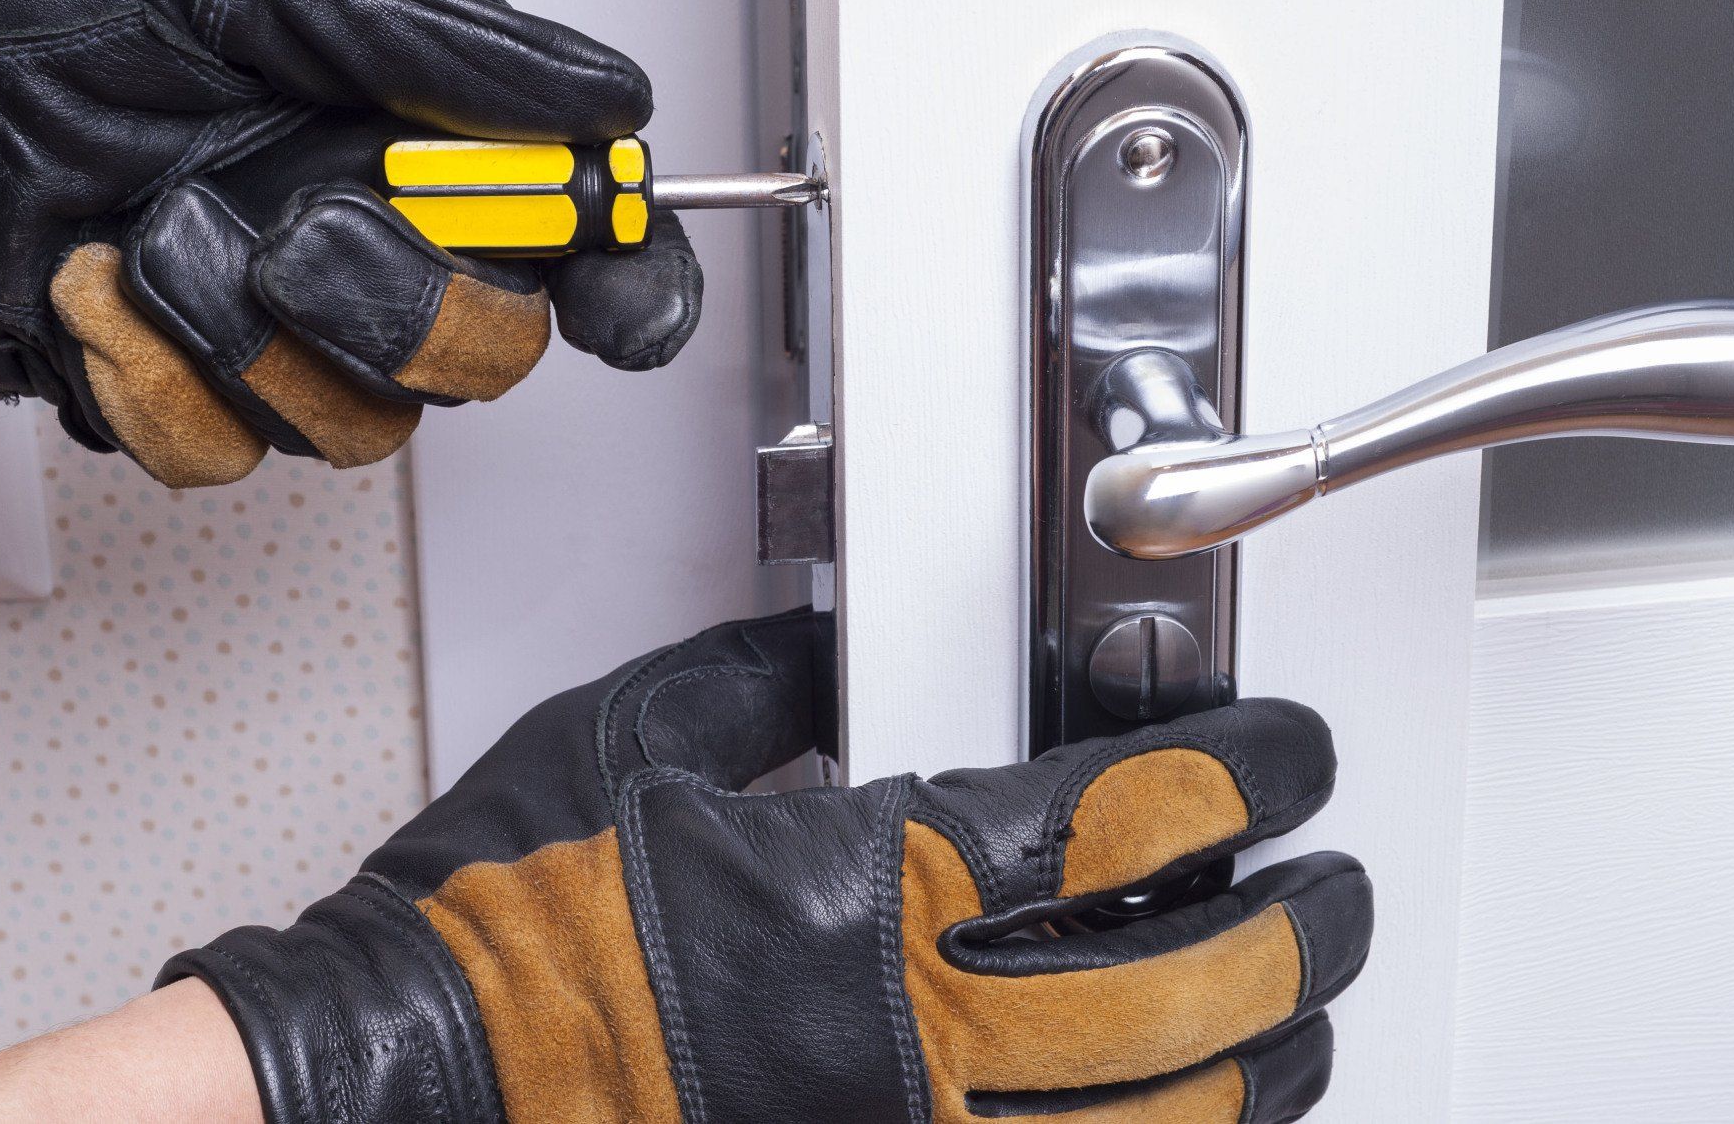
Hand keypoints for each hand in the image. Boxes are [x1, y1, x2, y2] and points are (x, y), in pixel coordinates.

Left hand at [0, 0, 701, 486]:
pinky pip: (227, 453)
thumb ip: (441, 41)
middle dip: (406, 308)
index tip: (623, 297)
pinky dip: (148, 378)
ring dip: (245, 334)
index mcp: (401, 119)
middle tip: (310, 230)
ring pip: (363, 425)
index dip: (627, 272)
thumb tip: (603, 96)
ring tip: (154, 229)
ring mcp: (272, 320)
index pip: (571, 221)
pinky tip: (93, 288)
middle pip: (491, 353)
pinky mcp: (180, 391)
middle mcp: (355, 225)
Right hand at [162, 610, 1372, 1122]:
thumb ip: (767, 681)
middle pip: (1188, 990)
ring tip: (1311, 1016)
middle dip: (1305, 931)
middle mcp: (904, 1031)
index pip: (1115, 817)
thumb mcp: (625, 735)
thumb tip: (849, 654)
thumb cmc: (492, 928)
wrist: (390, 1089)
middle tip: (1342, 889)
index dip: (1239, 776)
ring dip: (1270, 1066)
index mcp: (852, 882)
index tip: (1286, 753)